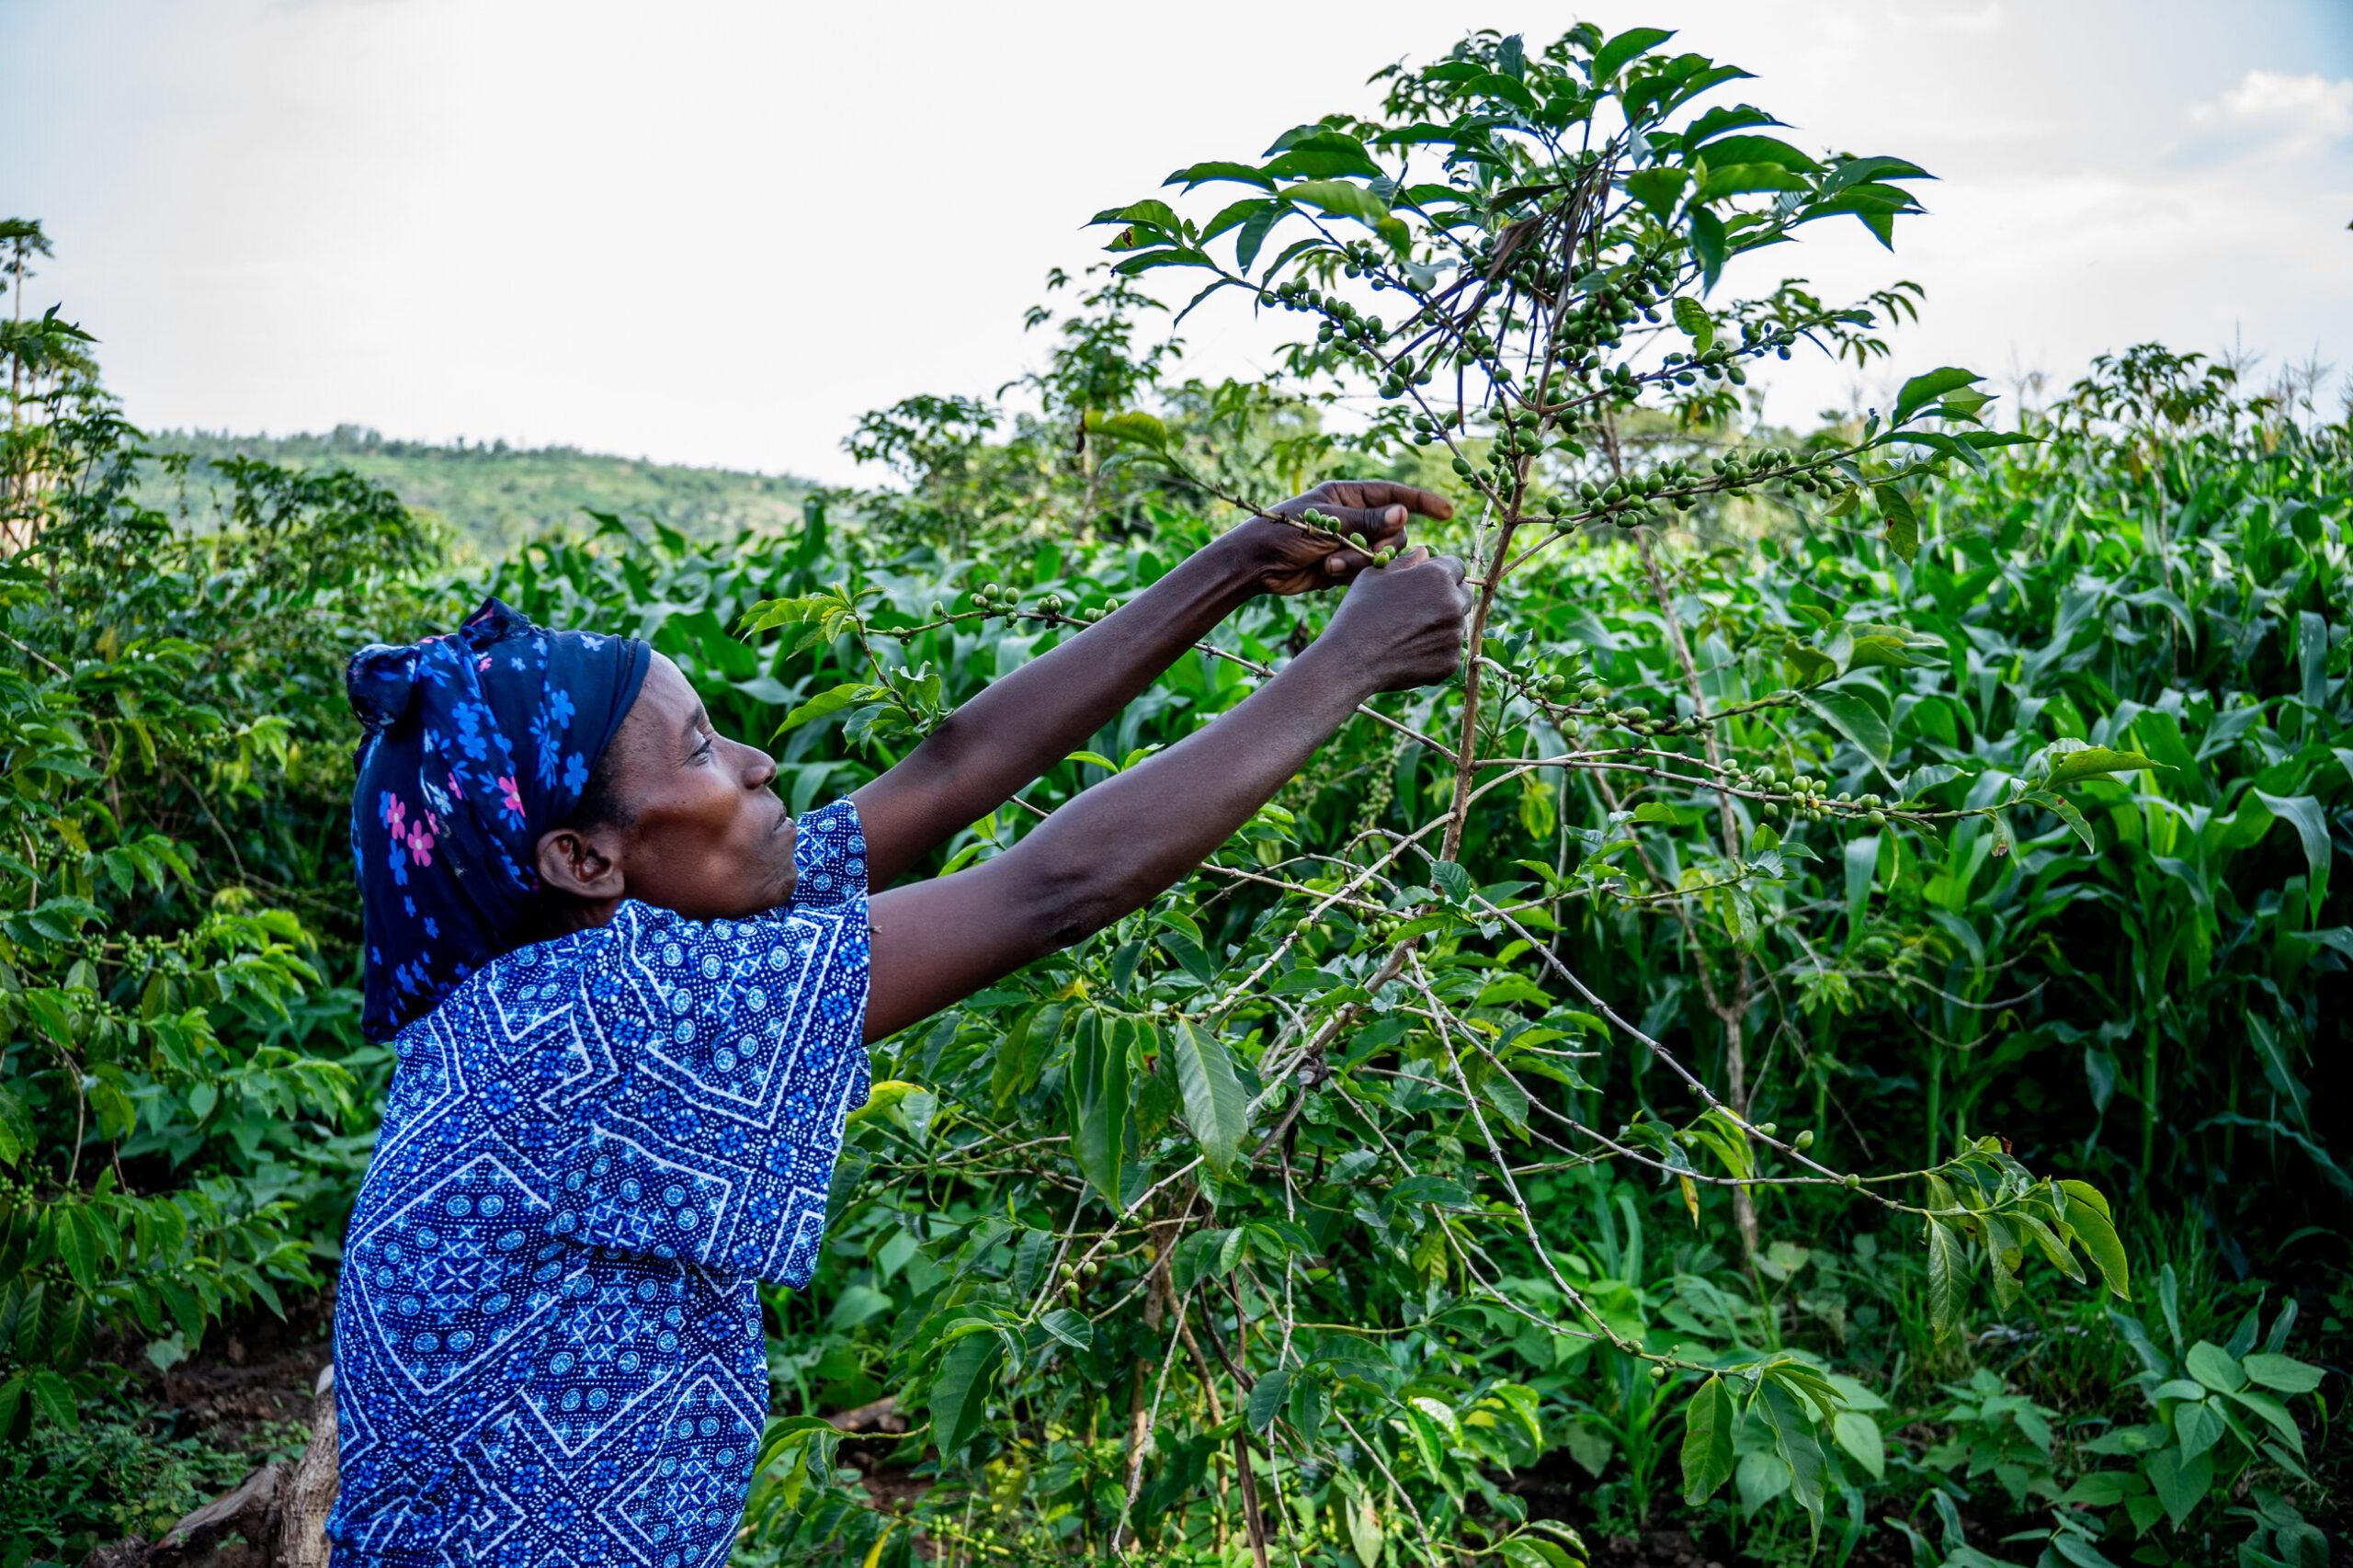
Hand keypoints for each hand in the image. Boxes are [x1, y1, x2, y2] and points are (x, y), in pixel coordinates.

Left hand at [1229, 481, 1455, 595]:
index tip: (1448, 511)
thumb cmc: (1282, 531)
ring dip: (1363, 562)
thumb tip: (1403, 514)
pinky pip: (1366, 573)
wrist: (1254, 564)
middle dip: (1380, 545)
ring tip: (1333, 563)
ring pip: (1381, 556)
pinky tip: (1329, 572)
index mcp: (1348, 495)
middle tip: (1359, 552)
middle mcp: (1353, 518)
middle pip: (1392, 531)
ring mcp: (1350, 543)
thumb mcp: (1326, 522)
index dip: (1422, 502)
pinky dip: (1353, 574)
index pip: (1394, 495)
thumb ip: (1366, 521)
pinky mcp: (1344, 567)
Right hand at [1320, 547, 1473, 692]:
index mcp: (1437, 577)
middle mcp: (1453, 604)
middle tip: (1420, 607)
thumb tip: (1423, 553)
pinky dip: (1436, 650)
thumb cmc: (1358, 613)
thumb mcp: (1375, 576)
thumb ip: (1406, 561)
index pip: (1457, 566)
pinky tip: (1410, 651)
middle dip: (1448, 596)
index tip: (1426, 582)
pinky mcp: (1450, 662)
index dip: (1441, 571)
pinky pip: (1449, 650)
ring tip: (1409, 632)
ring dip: (1441, 624)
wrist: (1350, 662)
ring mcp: (1453, 635)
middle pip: (1463, 594)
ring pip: (1456, 623)